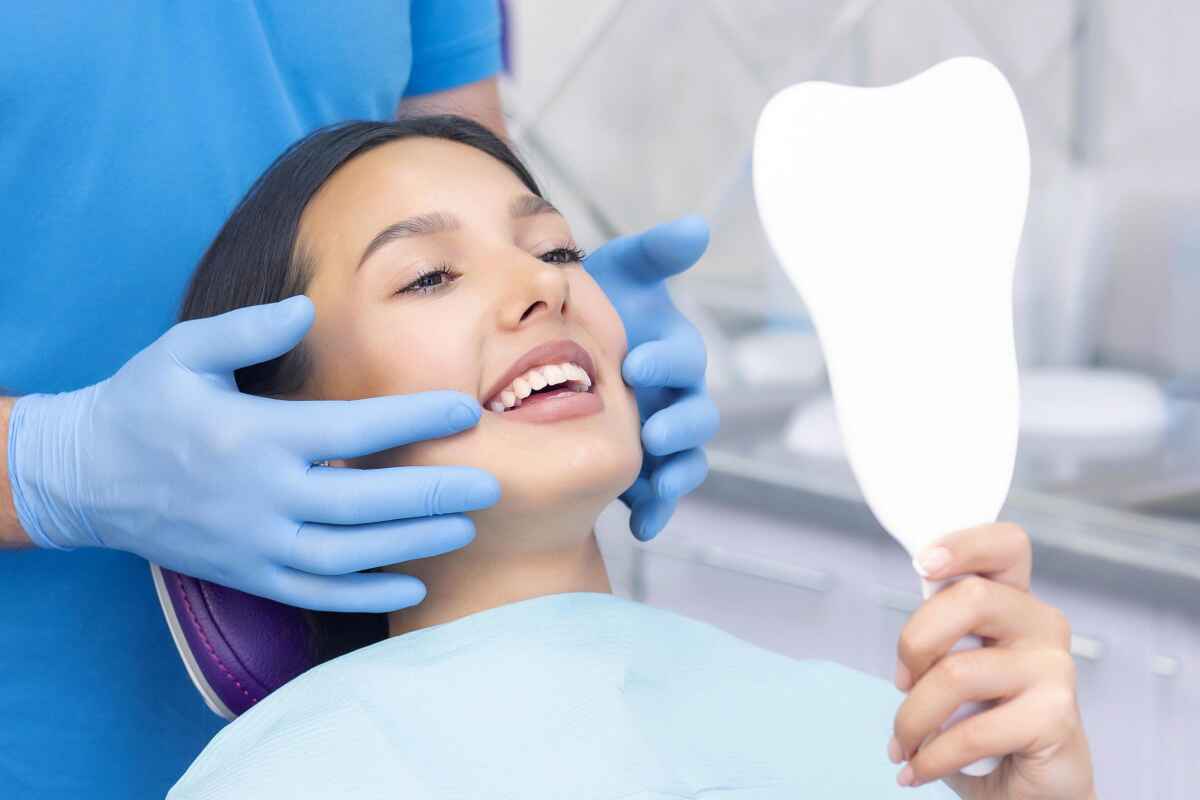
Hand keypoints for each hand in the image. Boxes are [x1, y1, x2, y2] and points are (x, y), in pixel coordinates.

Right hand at [7, 296, 499, 611]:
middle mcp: (260, 496)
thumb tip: (308, 309)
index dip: (415, 419)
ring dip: (411, 545)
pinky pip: (315, 592)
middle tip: (491, 483)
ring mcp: (254, 544)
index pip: (353, 429)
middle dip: (433, 493)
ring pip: (347, 555)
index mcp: (253, 435)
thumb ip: (246, 328)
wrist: (85, 478)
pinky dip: (366, 594)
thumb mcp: (182, 351)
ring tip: (465, 528)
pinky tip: (412, 585)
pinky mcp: (248, 575)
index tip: (465, 408)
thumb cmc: (142, 403)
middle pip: (364, 502)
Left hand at [585, 216, 719, 540]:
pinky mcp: (639, 472)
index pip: (683, 358)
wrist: (545, 353)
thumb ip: (653, 253)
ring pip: (684, 460)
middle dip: (679, 424)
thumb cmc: (589, 307)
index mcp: (670, 352)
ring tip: (657, 484)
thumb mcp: (616, 275)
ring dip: (676, 473)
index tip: (637, 361)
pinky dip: (656, 510)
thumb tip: (697, 227)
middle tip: (653, 429)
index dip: (668, 361)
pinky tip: (640, 524)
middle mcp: (672, 397)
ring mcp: (657, 438)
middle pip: (695, 415)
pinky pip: (657, 496)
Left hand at [889, 523, 1095, 798]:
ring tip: (902, 745)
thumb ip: (940, 638)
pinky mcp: (1056, 716)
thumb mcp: (954, 670)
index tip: (922, 564)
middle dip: (914, 641)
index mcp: (1014, 602)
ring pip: (955, 672)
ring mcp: (1054, 668)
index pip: (1006, 546)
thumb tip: (908, 642)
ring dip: (911, 718)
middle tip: (901, 682)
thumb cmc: (984, 723)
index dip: (964, 544)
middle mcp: (1041, 624)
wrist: (1030, 791)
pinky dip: (931, 757)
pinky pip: (972, 731)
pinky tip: (916, 770)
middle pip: (969, 597)